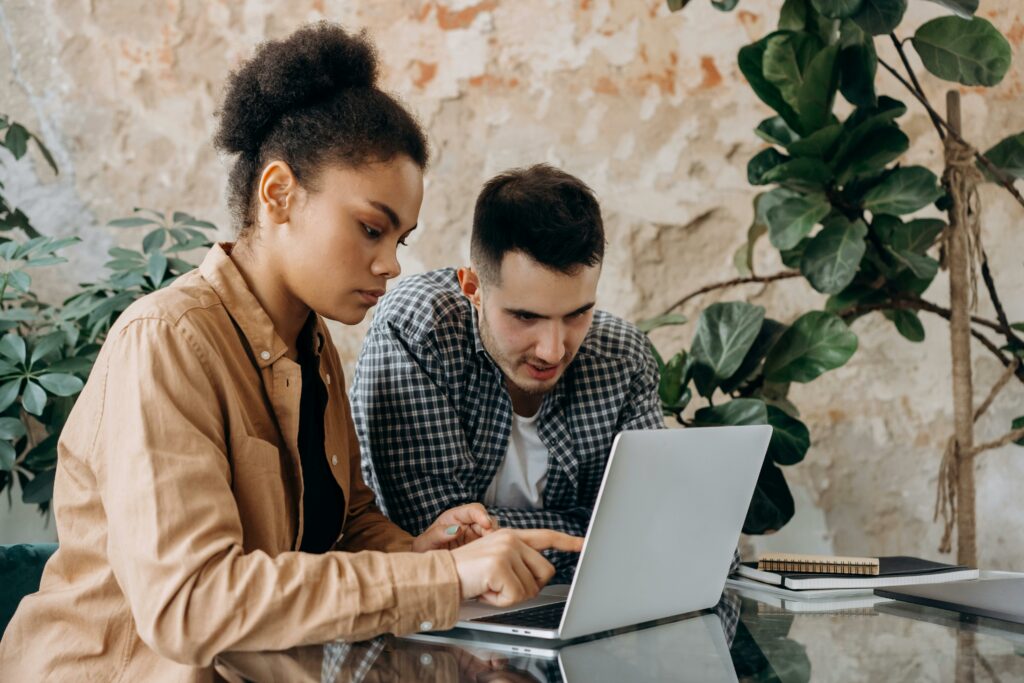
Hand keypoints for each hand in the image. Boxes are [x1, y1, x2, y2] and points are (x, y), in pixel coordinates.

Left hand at [412, 503, 496, 551]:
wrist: (426, 565)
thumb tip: (456, 529)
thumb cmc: (423, 550)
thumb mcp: (424, 543)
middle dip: (492, 530)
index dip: (482, 515)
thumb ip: (438, 534)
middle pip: (487, 521)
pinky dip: (494, 550)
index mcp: (454, 517)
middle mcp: (467, 524)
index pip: (473, 509)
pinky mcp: (480, 548)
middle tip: (493, 543)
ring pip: (492, 534)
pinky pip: (492, 546)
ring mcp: (475, 536)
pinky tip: (491, 558)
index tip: (487, 525)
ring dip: (495, 541)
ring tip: (492, 552)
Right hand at [451, 528, 583, 606]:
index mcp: (511, 536)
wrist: (441, 577)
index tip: (584, 544)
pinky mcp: (500, 566)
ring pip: (530, 588)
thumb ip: (517, 563)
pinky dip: (499, 601)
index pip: (546, 537)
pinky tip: (485, 590)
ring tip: (490, 586)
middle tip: (503, 586)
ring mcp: (506, 551)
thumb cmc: (465, 574)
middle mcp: (511, 539)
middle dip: (528, 586)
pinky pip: (515, 596)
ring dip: (509, 595)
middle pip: (545, 572)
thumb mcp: (495, 563)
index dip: (568, 542)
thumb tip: (538, 578)